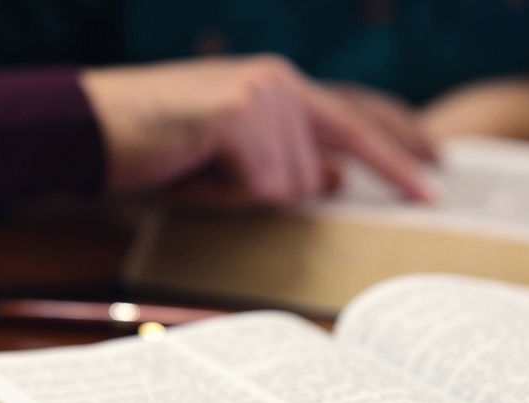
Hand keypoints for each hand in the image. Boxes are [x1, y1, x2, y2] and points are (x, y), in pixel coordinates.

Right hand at [80, 55, 435, 209]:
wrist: (90, 126)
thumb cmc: (163, 144)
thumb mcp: (236, 156)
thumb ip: (290, 161)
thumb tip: (336, 180)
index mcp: (283, 84)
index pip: (358, 117)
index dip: (400, 147)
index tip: (438, 168)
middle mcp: (280, 81)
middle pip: (321, 168)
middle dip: (277, 188)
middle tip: (266, 177)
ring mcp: (262, 94)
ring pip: (289, 185)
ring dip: (242, 194)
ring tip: (198, 169)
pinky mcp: (238, 115)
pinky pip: (258, 187)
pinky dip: (223, 195)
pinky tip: (192, 171)